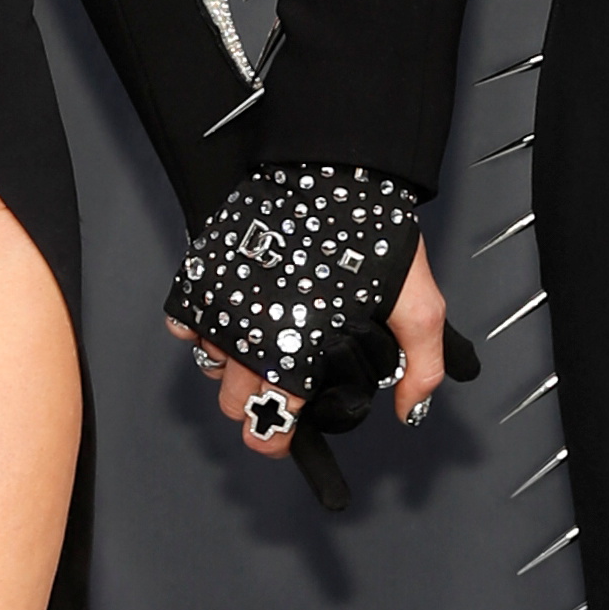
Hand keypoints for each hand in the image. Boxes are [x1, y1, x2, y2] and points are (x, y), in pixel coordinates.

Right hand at [164, 237, 459, 472]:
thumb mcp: (417, 306)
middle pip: (233, 405)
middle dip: (258, 402)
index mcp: (293, 355)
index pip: (266, 429)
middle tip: (285, 380)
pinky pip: (186, 325)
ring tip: (266, 341)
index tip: (288, 431)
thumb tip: (410, 409)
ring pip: (211, 366)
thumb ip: (422, 368)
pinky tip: (236, 315)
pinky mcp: (201, 278)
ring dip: (234, 364)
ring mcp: (219, 309)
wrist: (330, 170)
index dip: (278, 439)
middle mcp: (246, 339)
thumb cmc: (369, 234)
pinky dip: (204, 328)